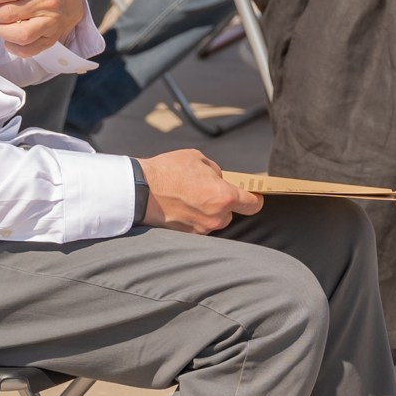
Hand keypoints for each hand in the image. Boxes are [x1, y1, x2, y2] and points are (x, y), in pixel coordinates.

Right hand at [138, 149, 260, 233]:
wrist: (140, 190)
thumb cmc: (168, 171)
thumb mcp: (197, 159)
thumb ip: (215, 171)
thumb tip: (218, 178)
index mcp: (224, 196)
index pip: (253, 204)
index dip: (254, 199)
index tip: (252, 196)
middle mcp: (216, 217)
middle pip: (232, 213)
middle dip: (224, 203)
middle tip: (208, 191)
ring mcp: (202, 229)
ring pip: (214, 221)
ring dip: (209, 212)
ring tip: (190, 198)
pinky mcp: (188, 235)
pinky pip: (199, 226)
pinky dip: (194, 218)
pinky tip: (181, 206)